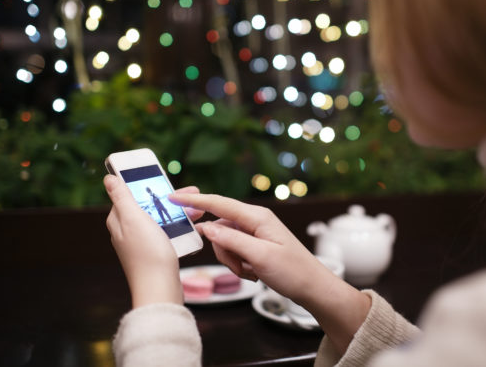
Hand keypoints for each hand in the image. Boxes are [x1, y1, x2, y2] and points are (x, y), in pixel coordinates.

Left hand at [104, 174, 182, 307]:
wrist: (160, 289)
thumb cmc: (147, 254)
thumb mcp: (134, 218)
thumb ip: (122, 197)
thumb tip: (109, 178)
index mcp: (120, 221)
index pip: (131, 194)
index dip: (147, 184)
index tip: (162, 176)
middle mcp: (129, 231)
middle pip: (150, 206)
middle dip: (170, 198)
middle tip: (191, 191)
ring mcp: (143, 243)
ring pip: (162, 219)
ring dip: (180, 212)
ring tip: (198, 209)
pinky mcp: (156, 253)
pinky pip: (169, 234)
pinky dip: (181, 227)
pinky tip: (193, 227)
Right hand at [168, 193, 335, 303]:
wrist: (312, 287)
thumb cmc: (293, 271)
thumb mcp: (260, 256)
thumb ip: (232, 240)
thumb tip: (207, 227)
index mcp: (257, 217)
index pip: (219, 204)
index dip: (195, 201)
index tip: (173, 197)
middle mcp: (254, 220)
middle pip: (219, 228)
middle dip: (224, 251)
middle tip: (242, 267)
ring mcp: (254, 232)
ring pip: (225, 242)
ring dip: (232, 261)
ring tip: (251, 271)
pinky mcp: (255, 244)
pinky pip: (234, 251)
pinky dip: (239, 264)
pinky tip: (254, 273)